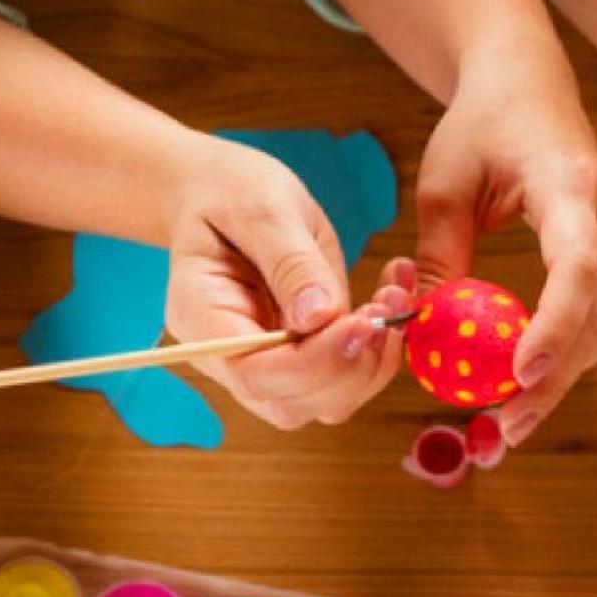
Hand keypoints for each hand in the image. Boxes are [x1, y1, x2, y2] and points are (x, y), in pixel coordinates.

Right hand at [165, 138, 404, 428]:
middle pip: (295, 403)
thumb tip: (320, 317)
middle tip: (389, 304)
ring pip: (329, 400)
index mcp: (200, 318)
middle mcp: (230, 358)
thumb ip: (291, 263)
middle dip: (353, 365)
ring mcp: (267, 365)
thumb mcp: (262, 209)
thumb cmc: (230, 193)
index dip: (316, 362)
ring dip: (375, 360)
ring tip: (395, 296)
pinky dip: (380, 347)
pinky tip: (394, 298)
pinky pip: (348, 376)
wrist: (223, 195)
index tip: (362, 321)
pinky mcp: (304, 359)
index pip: (256, 374)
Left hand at [413, 38, 596, 446]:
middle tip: (507, 426)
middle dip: (556, 377)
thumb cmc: (482, 126)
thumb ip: (440, 254)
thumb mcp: (442, 182)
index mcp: (570, 185)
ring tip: (515, 418)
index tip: (521, 376)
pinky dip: (571, 356)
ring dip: (566, 376)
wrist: (529, 87)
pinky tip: (533, 382)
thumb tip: (425, 328)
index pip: (577, 269)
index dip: (554, 328)